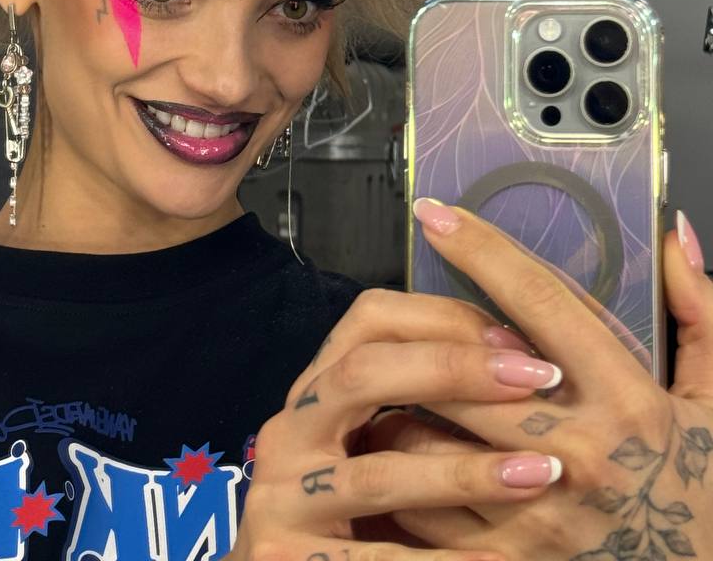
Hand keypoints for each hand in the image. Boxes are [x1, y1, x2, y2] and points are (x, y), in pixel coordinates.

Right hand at [229, 287, 566, 560]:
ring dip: (464, 472)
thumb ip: (421, 398)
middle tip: (536, 379)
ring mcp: (284, 500)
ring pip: (378, 475)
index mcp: (313, 390)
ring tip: (539, 473)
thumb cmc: (355, 507)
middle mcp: (288, 432)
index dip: (444, 318)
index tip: (519, 341)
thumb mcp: (373, 441)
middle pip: (362, 374)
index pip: (370, 319)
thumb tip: (520, 352)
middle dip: (453, 369)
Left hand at [380, 200, 712, 559]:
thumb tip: (670, 234)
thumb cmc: (707, 492)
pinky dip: (404, 474)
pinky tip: (404, 449)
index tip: (436, 214)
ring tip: (392, 383)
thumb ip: (696, 312)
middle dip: (421, 335)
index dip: (482, 250)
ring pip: (429, 440)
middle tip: (397, 315)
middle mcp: (579, 455)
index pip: (539, 303)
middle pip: (464, 369)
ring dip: (403, 403)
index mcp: (628, 400)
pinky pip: (425, 509)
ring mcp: (539, 518)